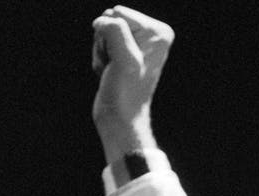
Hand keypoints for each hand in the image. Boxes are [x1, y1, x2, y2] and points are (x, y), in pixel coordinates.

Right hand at [92, 6, 173, 163]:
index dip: (113, 37)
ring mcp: (137, 44)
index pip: (119, 12)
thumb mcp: (124, 58)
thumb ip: (114, 30)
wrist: (120, 119)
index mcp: (159, 32)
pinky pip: (100, 43)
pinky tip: (108, 73)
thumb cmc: (125, 93)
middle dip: (105, 43)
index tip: (123, 62)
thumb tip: (101, 21)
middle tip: (115, 67)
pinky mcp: (123, 54)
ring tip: (112, 72)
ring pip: (102, 32)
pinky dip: (99, 58)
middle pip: (110, 18)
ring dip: (101, 52)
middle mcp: (151, 35)